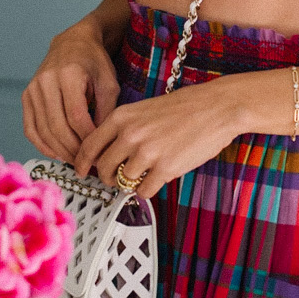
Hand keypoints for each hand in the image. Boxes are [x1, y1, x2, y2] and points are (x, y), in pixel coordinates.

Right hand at [22, 22, 121, 163]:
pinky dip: (41, 145)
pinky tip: (56, 153)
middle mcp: (46, 81)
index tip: (99, 152)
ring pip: (42, 130)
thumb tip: (100, 145)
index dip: (87, 139)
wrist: (73, 44)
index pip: (76, 116)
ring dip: (59, 151)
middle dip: (73, 149)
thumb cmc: (94, 63)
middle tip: (87, 163)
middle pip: (57, 126)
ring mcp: (33, 89)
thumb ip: (106, 113)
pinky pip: (30, 128)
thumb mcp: (109, 84)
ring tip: (75, 161)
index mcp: (70, 74)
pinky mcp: (26, 96)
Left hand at [73, 81, 240, 198]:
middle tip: (114, 179)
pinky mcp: (165, 169)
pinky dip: (146, 190)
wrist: (217, 107)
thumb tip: (110, 153)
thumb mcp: (145, 108)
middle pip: (102, 168)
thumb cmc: (186, 107)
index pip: (89, 145)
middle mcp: (130, 135)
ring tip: (142, 176)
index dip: (81, 162)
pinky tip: (155, 180)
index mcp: (122, 117)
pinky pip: (143, 191)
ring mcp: (147, 153)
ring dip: (129, 183)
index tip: (81, 171)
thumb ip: (125, 128)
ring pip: (122, 181)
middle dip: (106, 177)